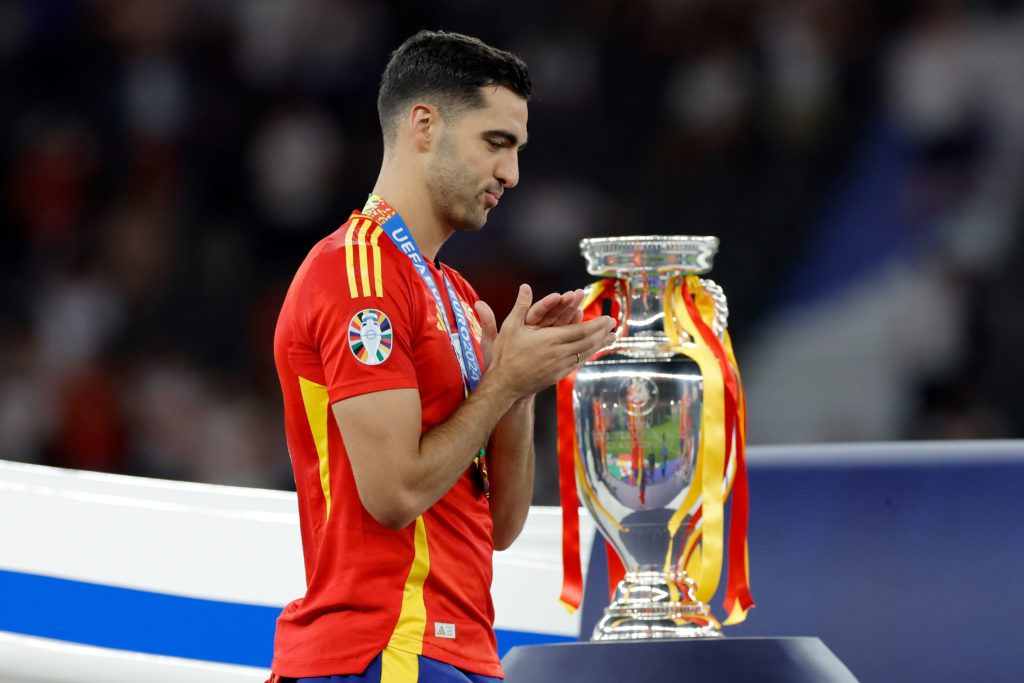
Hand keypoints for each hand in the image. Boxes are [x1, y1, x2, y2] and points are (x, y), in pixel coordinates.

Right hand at [484, 284, 615, 399]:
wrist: (504, 384)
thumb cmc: (506, 354)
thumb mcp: (511, 327)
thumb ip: (520, 306)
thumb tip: (525, 287)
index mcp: (550, 339)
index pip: (580, 331)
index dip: (597, 325)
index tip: (608, 319)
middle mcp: (559, 353)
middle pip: (587, 342)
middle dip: (602, 333)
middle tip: (614, 325)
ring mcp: (560, 366)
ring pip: (585, 353)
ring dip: (599, 345)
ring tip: (611, 338)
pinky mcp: (558, 376)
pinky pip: (577, 363)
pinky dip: (587, 355)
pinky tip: (592, 352)